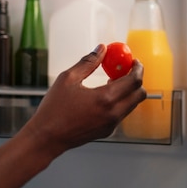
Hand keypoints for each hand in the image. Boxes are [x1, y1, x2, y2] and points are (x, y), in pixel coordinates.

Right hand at [23, 44, 145, 156]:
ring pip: (131, 104)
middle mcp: (113, 114)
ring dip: (127, 91)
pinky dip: (120, 102)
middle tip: (126, 70)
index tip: (133, 61)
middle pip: (139, 94)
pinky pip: (121, 113)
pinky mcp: (106, 131)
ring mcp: (111, 125)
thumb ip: (88, 62)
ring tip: (110, 81)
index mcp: (105, 99)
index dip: (137, 68)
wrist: (46, 138)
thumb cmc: (53, 110)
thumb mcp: (68, 79)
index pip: (134, 81)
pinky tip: (103, 95)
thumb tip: (101, 49)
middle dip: (136, 79)